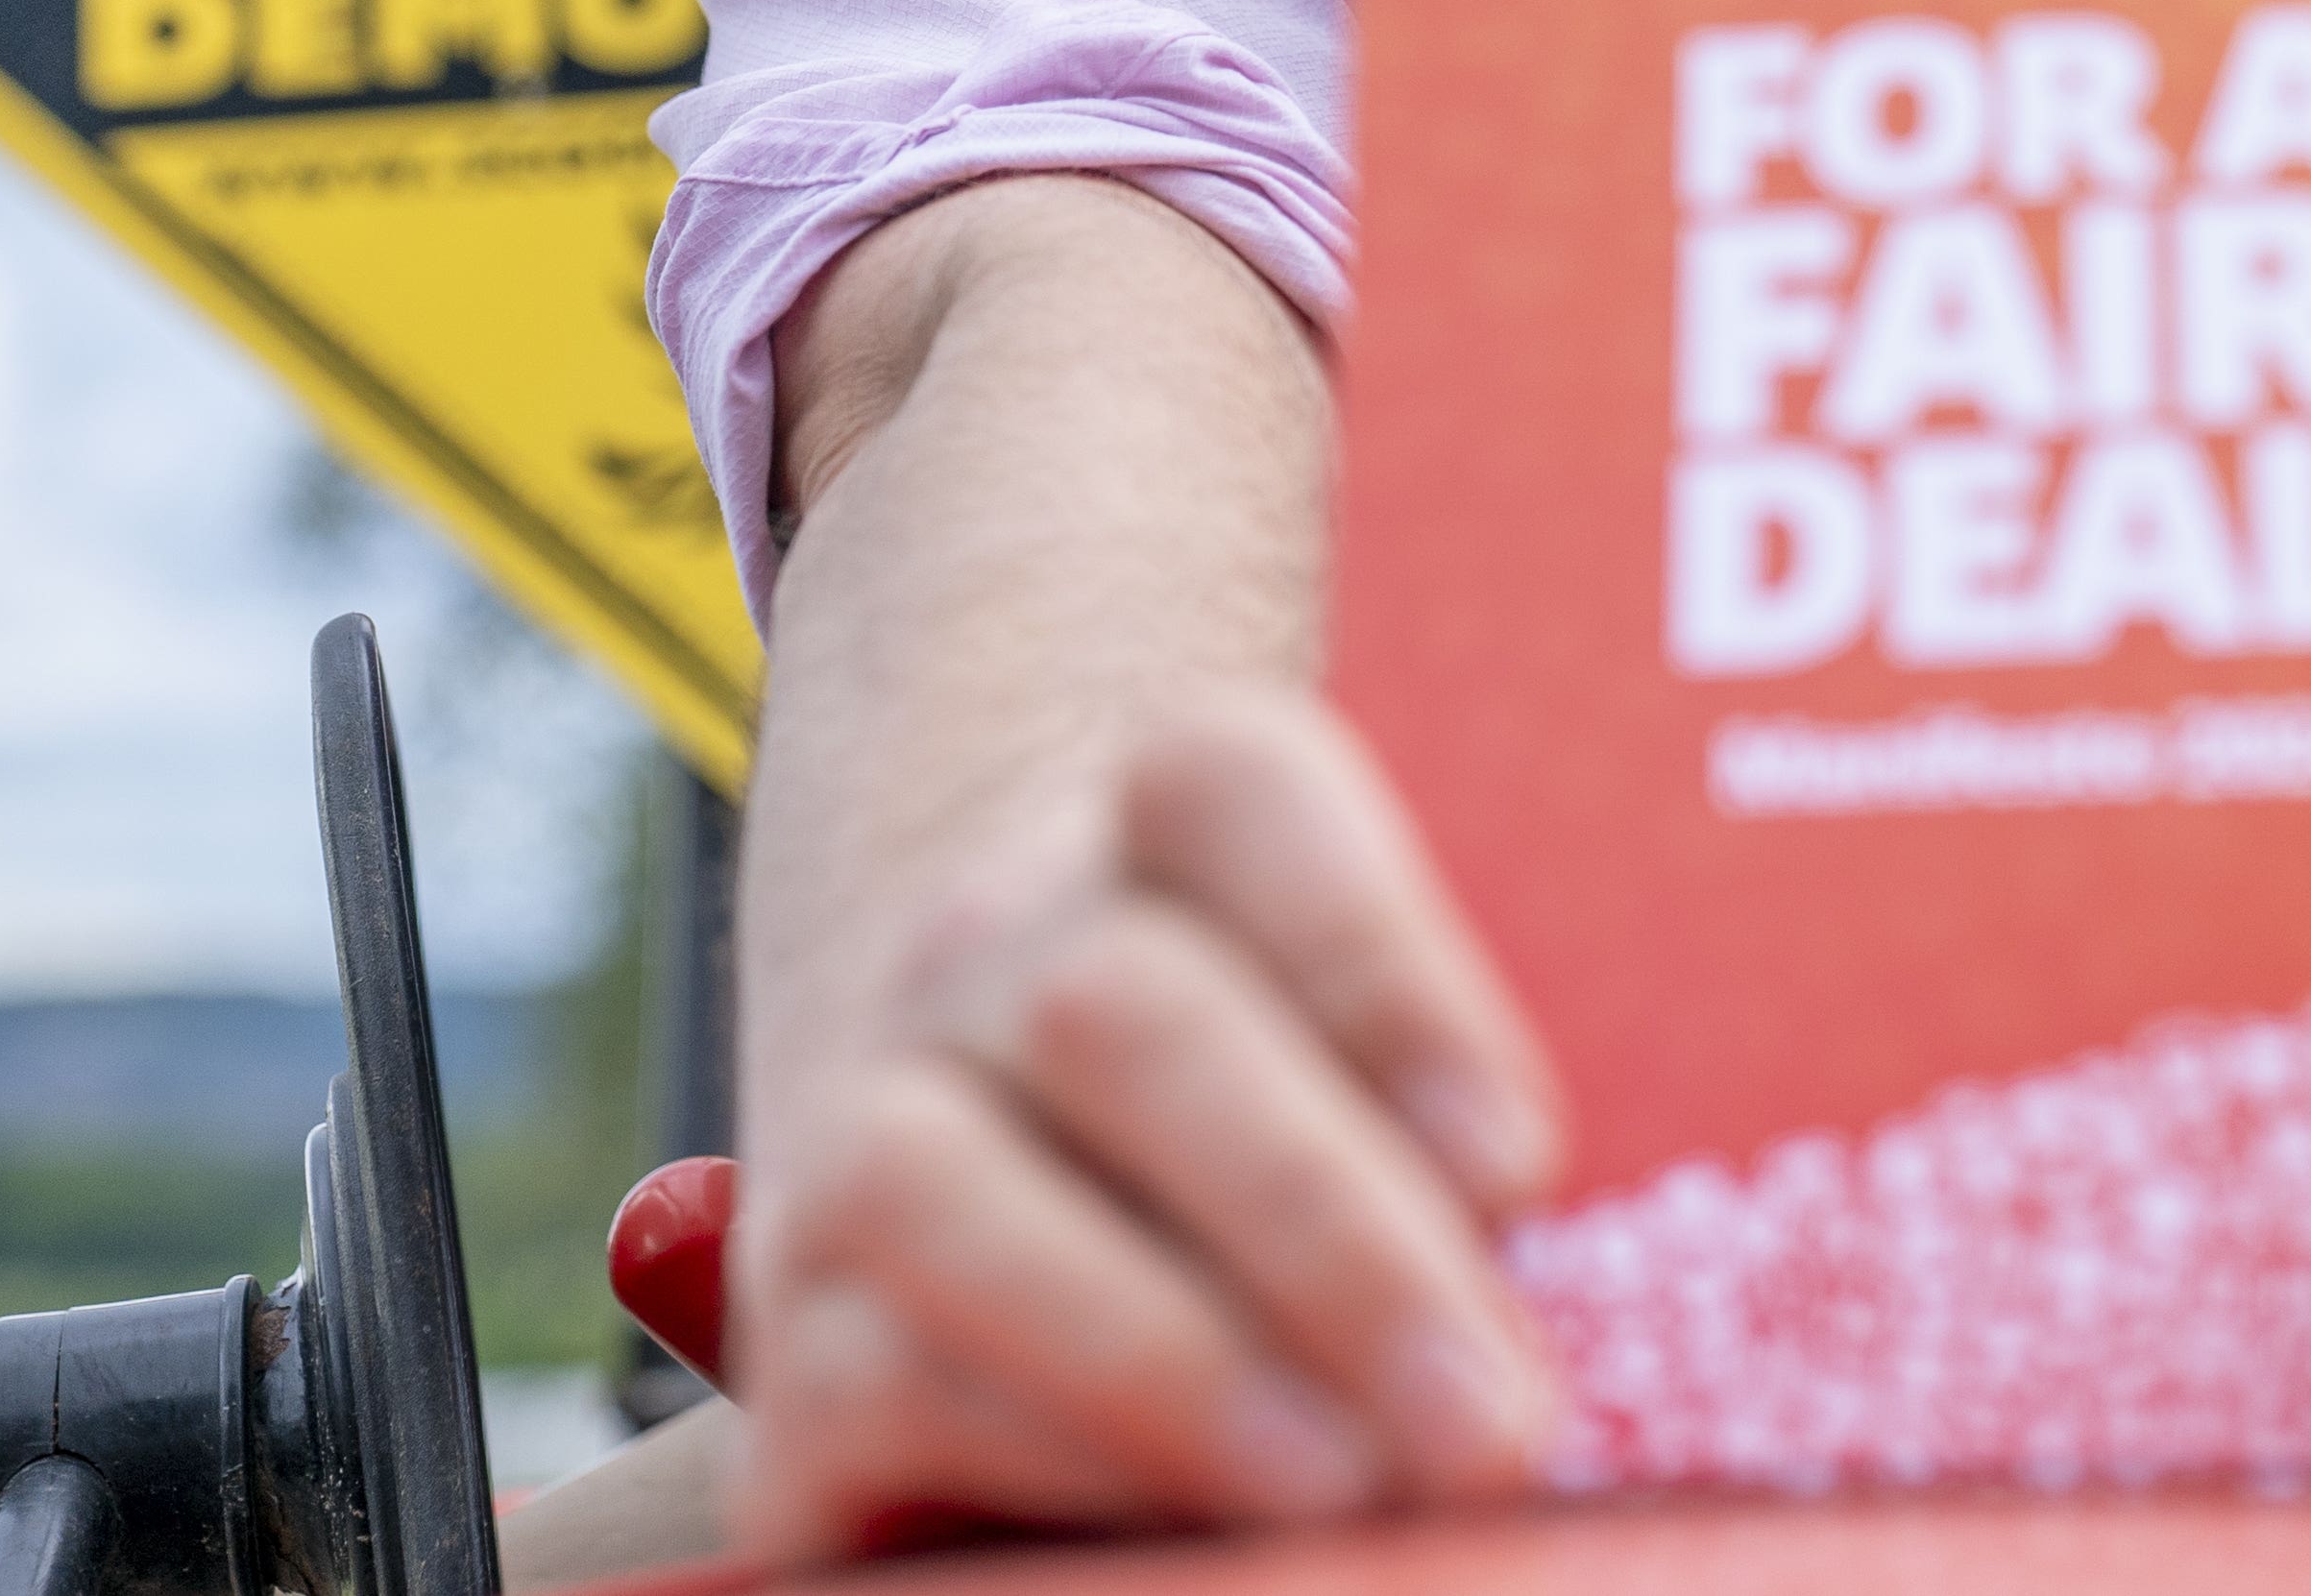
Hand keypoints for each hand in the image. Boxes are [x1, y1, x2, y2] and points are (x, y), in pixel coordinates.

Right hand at [727, 684, 1571, 1553]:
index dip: (1375, 968)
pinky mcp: (789, 1328)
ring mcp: (858, 1118)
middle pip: (1124, 1012)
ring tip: (1340, 1485)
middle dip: (1320, 1228)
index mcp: (1156, 822)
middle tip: (1486, 1417)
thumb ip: (1447, 1153)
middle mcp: (985, 942)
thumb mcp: (1380, 1075)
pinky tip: (1187, 1520)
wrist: (1008, 1155)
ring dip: (1161, 1351)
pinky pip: (870, 1373)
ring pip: (936, 1180)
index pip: (1231, 790)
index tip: (1521, 1169)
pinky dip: (1044, 1448)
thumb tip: (1509, 1339)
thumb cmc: (1281, 1122)